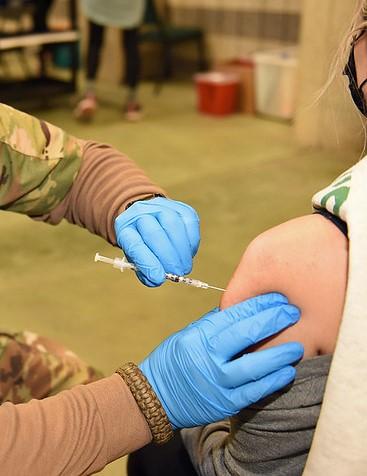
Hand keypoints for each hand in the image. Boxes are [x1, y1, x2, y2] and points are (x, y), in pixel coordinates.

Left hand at [114, 197, 199, 286]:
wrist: (151, 220)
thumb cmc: (143, 245)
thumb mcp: (137, 259)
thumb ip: (146, 272)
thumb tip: (158, 278)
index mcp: (124, 226)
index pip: (134, 244)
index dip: (147, 263)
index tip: (159, 279)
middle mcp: (140, 211)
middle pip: (154, 233)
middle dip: (168, 257)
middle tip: (176, 273)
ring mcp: (161, 206)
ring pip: (173, 225)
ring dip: (181, 251)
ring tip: (184, 267)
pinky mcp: (181, 207)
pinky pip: (189, 223)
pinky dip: (191, 242)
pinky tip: (188, 253)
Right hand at [139, 293, 303, 428]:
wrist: (155, 397)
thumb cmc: (173, 360)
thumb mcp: (188, 334)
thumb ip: (214, 323)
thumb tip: (243, 310)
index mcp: (198, 335)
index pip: (234, 315)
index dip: (258, 305)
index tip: (277, 298)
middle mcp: (208, 357)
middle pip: (246, 335)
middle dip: (274, 320)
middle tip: (294, 312)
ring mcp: (217, 383)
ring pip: (254, 366)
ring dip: (279, 353)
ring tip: (299, 344)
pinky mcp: (225, 404)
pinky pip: (254, 391)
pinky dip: (273, 381)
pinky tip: (287, 371)